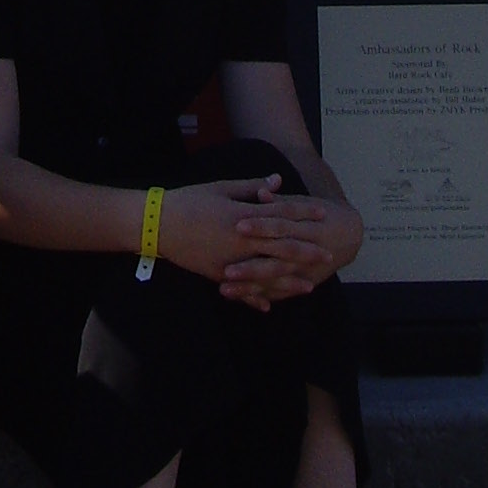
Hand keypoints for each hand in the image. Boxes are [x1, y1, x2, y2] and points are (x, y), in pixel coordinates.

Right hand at [150, 175, 355, 305]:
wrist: (158, 224)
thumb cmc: (190, 200)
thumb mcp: (221, 188)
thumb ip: (251, 188)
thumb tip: (277, 181)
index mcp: (243, 216)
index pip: (280, 216)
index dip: (303, 215)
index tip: (323, 216)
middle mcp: (241, 242)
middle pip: (280, 248)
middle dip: (306, 252)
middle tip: (328, 256)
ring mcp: (230, 262)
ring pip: (266, 274)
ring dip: (289, 281)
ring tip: (309, 286)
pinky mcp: (217, 275)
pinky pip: (241, 290)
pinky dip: (255, 298)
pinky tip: (270, 306)